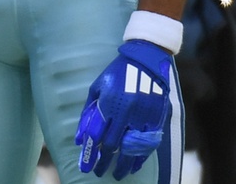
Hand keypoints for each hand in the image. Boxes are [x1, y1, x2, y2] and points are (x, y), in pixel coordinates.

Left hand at [75, 40, 173, 178]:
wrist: (146, 61)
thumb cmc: (117, 73)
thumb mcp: (97, 87)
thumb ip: (88, 112)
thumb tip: (79, 139)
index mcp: (108, 104)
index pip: (96, 135)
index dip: (90, 154)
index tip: (86, 167)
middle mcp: (125, 113)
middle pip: (112, 145)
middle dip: (104, 162)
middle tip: (99, 171)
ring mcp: (142, 117)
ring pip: (131, 148)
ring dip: (122, 165)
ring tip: (117, 175)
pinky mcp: (156, 119)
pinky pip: (147, 144)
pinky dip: (140, 157)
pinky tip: (134, 166)